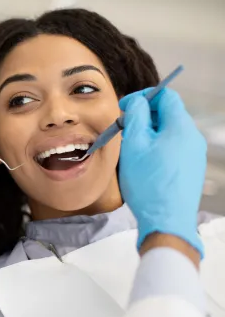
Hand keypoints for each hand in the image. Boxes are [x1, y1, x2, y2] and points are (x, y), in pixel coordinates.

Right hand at [118, 88, 205, 256]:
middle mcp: (192, 138)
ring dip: (147, 133)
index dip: (143, 96)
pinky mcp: (190, 169)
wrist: (166, 221)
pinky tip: (141, 163)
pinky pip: (172, 148)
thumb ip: (135, 116)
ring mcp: (193, 154)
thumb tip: (137, 102)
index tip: (124, 108)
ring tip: (130, 149)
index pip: (166, 96)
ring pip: (168, 132)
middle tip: (123, 129)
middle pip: (167, 114)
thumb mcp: (134, 144)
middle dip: (143, 117)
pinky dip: (155, 147)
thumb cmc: (148, 182)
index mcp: (181, 127)